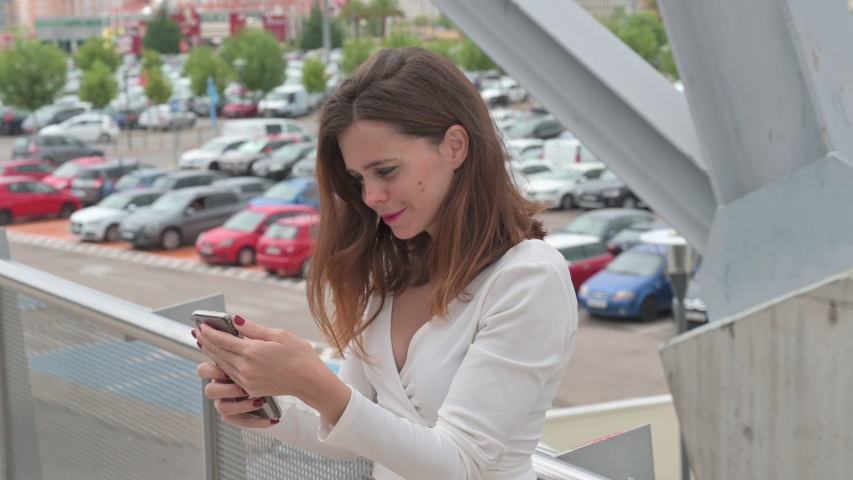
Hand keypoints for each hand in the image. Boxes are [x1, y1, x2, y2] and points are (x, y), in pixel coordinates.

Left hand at [194, 315, 350, 423]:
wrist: (310, 382)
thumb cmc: (300, 355)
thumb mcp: (279, 335)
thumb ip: (254, 329)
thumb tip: (235, 320)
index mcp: (252, 351)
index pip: (223, 340)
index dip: (210, 332)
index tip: (202, 325)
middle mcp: (246, 367)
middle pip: (218, 352)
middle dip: (206, 342)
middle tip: (198, 332)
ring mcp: (247, 380)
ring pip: (222, 365)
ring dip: (211, 354)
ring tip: (205, 344)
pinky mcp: (250, 389)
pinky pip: (231, 375)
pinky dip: (222, 365)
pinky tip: (221, 359)